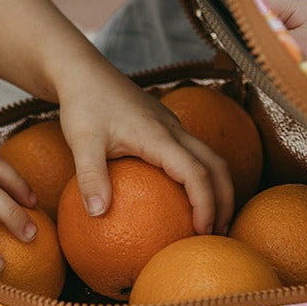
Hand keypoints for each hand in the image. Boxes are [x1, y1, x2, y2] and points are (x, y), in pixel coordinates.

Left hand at [53, 61, 232, 234]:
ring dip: (217, 188)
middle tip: (218, 233)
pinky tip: (182, 198)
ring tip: (210, 221)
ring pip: (209, 158)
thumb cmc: (83, 104)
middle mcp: (174, 130)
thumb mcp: (81, 142)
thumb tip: (97, 215)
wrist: (83, 71)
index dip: (206, 203)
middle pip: (216, 166)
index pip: (196, 173)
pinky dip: (201, 178)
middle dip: (225, 200)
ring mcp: (172, 127)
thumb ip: (90, 177)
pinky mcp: (165, 127)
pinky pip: (193, 154)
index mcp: (159, 136)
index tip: (202, 231)